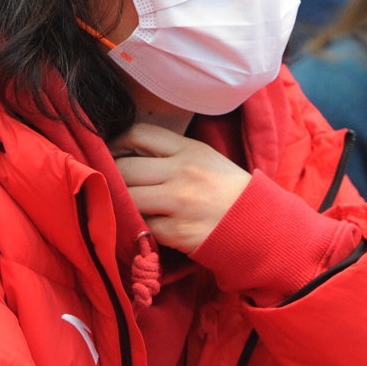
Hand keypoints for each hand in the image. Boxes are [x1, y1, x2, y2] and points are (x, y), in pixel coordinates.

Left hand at [109, 122, 251, 254]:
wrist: (256, 225)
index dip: (117, 141)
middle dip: (112, 175)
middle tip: (110, 180)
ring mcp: (178, 203)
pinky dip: (138, 224)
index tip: (111, 151)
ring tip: (123, 201)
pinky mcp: (175, 232)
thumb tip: (126, 151)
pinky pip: (141, 224)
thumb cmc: (227, 190)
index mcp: (189, 149)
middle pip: (125, 167)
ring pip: (128, 197)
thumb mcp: (204, 158)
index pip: (139, 134)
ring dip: (121, 201)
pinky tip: (144, 222)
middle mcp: (182, 172)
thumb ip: (170, 152)